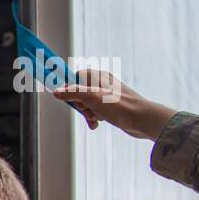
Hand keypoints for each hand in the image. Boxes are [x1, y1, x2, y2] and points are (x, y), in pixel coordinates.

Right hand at [52, 70, 177, 140]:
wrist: (142, 119)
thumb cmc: (119, 106)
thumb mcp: (90, 97)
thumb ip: (72, 93)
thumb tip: (56, 91)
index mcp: (97, 76)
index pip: (74, 77)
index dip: (68, 89)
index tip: (67, 98)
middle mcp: (101, 83)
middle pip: (78, 92)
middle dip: (79, 105)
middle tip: (86, 110)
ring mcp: (106, 95)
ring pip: (86, 104)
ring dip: (87, 113)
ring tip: (95, 117)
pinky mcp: (111, 106)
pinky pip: (96, 110)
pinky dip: (94, 118)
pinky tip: (98, 123)